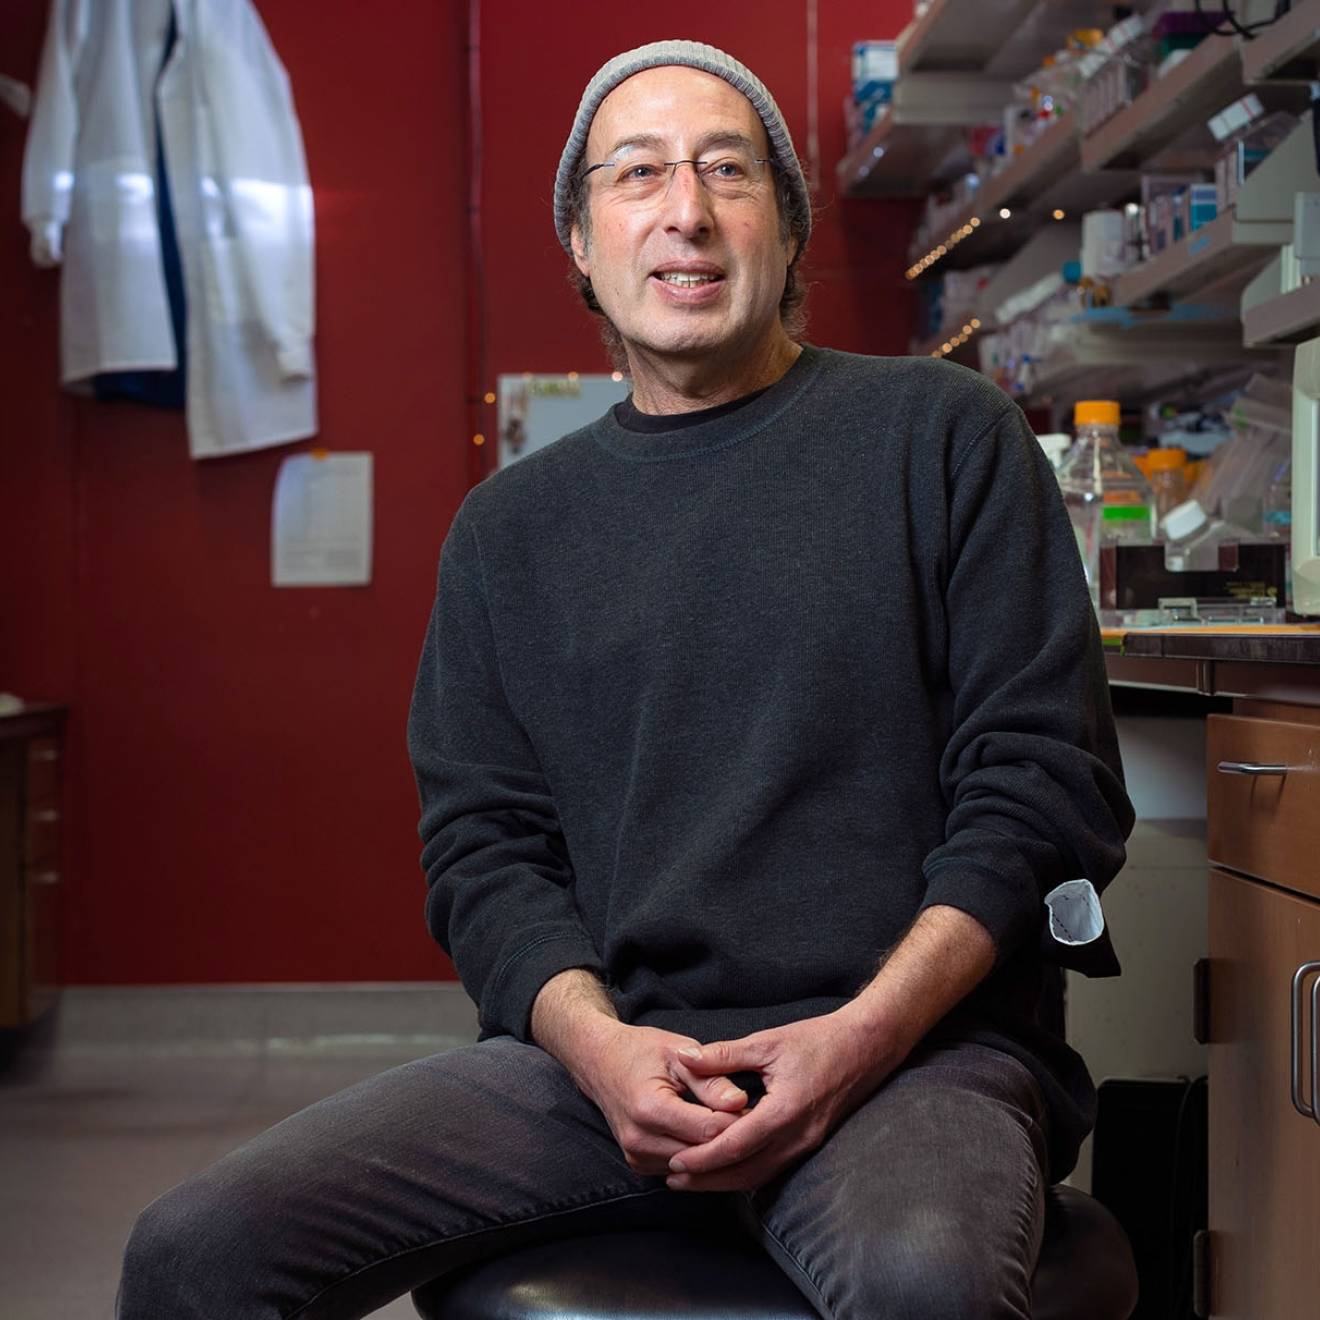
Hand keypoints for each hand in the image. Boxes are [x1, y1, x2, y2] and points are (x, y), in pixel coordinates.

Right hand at [569, 1019, 754, 1175]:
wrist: (600, 1062)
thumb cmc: (641, 1051)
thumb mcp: (679, 1053)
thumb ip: (711, 1079)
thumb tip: (741, 1102)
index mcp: (649, 1108)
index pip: (708, 1130)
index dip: (737, 1121)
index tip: (755, 1107)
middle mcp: (638, 1139)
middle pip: (701, 1153)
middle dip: (729, 1138)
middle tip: (752, 1119)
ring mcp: (636, 1156)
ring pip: (692, 1167)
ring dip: (714, 1151)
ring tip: (733, 1126)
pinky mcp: (638, 1164)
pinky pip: (678, 1168)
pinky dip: (697, 1155)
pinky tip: (710, 1136)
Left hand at [661, 1008, 903, 1191]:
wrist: (866, 1046)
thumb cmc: (818, 1040)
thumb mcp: (767, 1042)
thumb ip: (724, 1055)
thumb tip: (684, 1057)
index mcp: (785, 1111)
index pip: (736, 1146)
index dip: (703, 1158)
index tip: (675, 1162)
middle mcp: (798, 1136)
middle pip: (746, 1172)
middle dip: (708, 1179)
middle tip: (674, 1179)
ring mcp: (807, 1144)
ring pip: (760, 1175)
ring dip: (725, 1180)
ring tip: (693, 1178)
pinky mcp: (811, 1143)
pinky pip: (774, 1168)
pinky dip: (747, 1172)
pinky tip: (727, 1168)